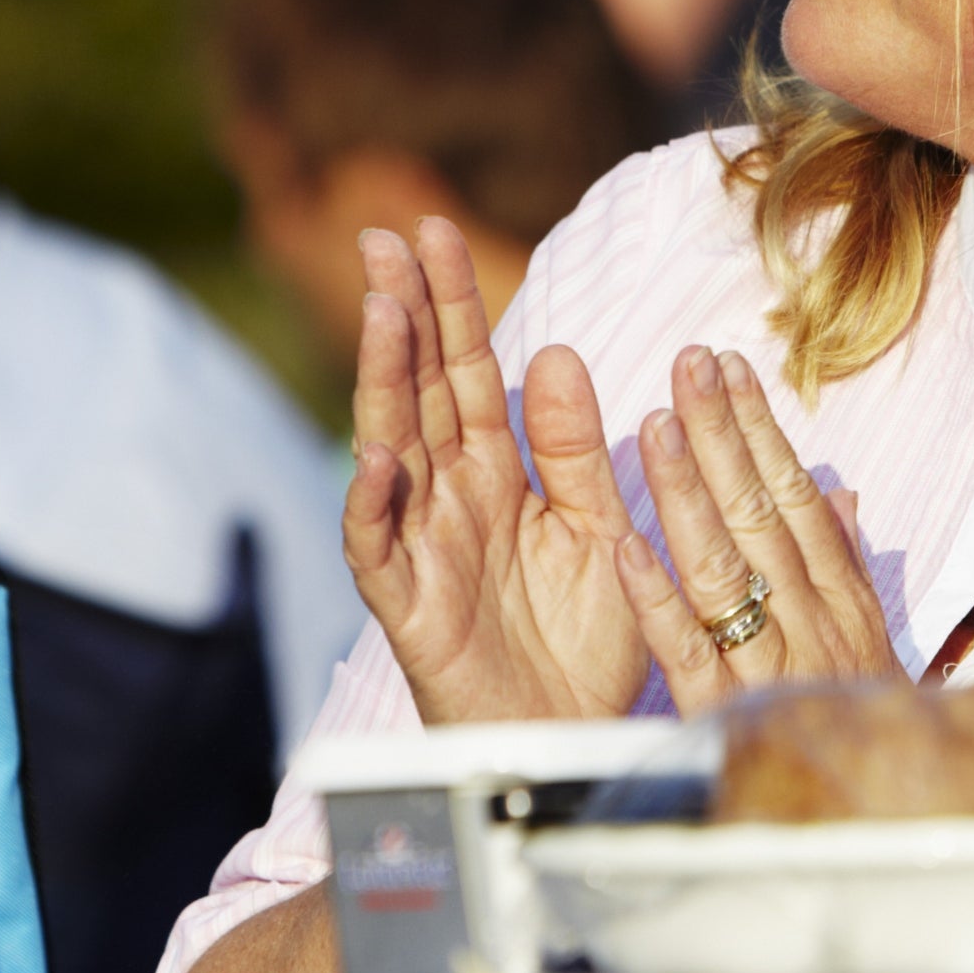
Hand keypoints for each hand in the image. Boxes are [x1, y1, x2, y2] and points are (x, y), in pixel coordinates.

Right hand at [341, 219, 648, 722]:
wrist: (580, 742)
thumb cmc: (586, 644)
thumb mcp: (597, 527)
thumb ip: (573, 449)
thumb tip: (553, 352)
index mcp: (497, 473)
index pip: (466, 371)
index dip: (449, 303)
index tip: (432, 229)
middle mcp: (450, 498)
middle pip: (418, 392)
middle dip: (402, 314)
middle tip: (384, 237)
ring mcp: (422, 548)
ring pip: (390, 449)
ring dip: (382, 382)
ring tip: (381, 312)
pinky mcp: (408, 608)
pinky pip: (380, 550)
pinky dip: (375, 504)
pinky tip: (381, 457)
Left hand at [615, 346, 906, 714]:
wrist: (888, 831)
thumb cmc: (874, 732)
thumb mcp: (871, 645)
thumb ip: (850, 568)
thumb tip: (843, 492)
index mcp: (842, 601)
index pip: (796, 498)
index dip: (762, 431)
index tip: (731, 368)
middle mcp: (812, 624)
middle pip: (761, 515)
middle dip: (724, 433)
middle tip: (687, 362)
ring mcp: (772, 668)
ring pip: (725, 568)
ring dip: (689, 494)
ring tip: (654, 425)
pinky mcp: (728, 719)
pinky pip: (689, 653)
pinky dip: (659, 601)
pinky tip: (625, 548)